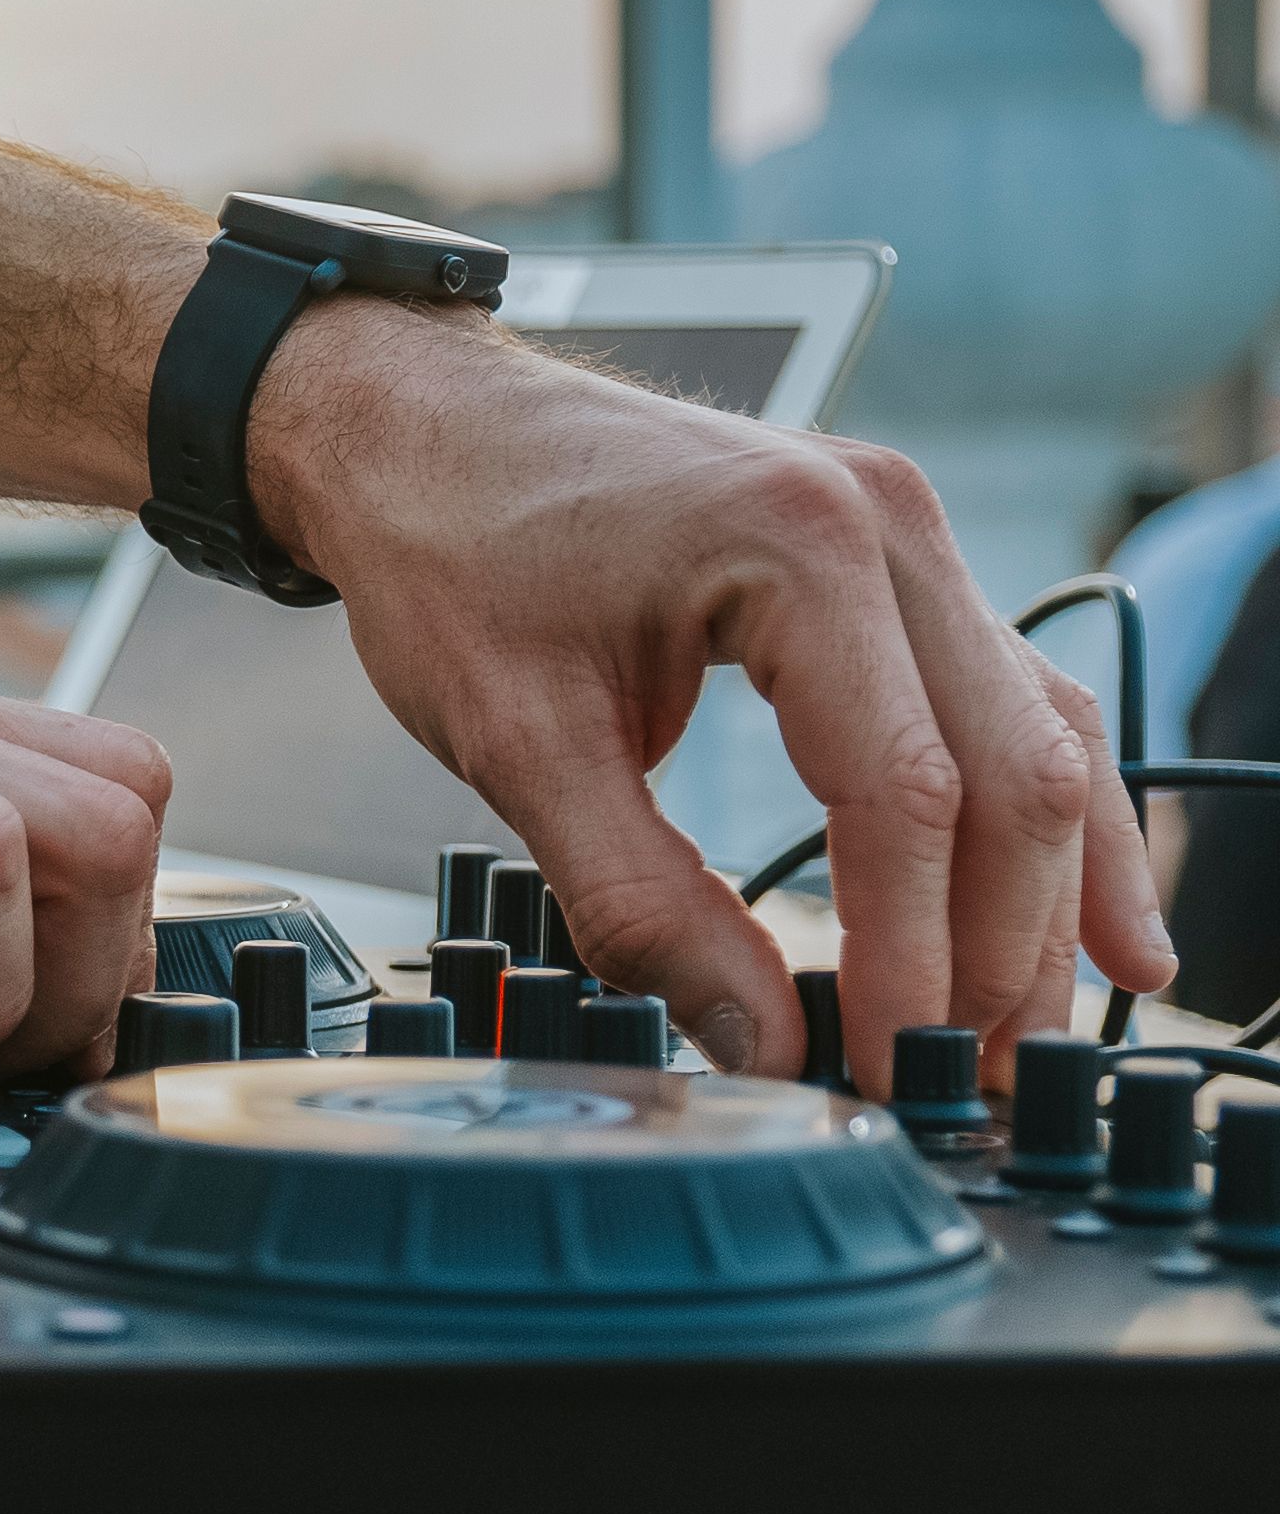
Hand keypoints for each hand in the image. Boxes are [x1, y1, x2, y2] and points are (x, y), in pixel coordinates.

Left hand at [256, 305, 1171, 1090]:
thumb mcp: (516, 742)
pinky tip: (1092, 924)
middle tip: (968, 1084)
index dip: (910, 953)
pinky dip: (1047, 817)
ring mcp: (908, 535)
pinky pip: (1011, 702)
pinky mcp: (896, 565)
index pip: (905, 794)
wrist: (421, 429)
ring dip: (1048, 902)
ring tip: (1027, 1040)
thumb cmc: (452, 549)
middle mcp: (887, 523)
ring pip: (1039, 743)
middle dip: (1001, 950)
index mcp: (798, 545)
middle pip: (1012, 776)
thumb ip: (639, 903)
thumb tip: (754, 1041)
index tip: (888, 1064)